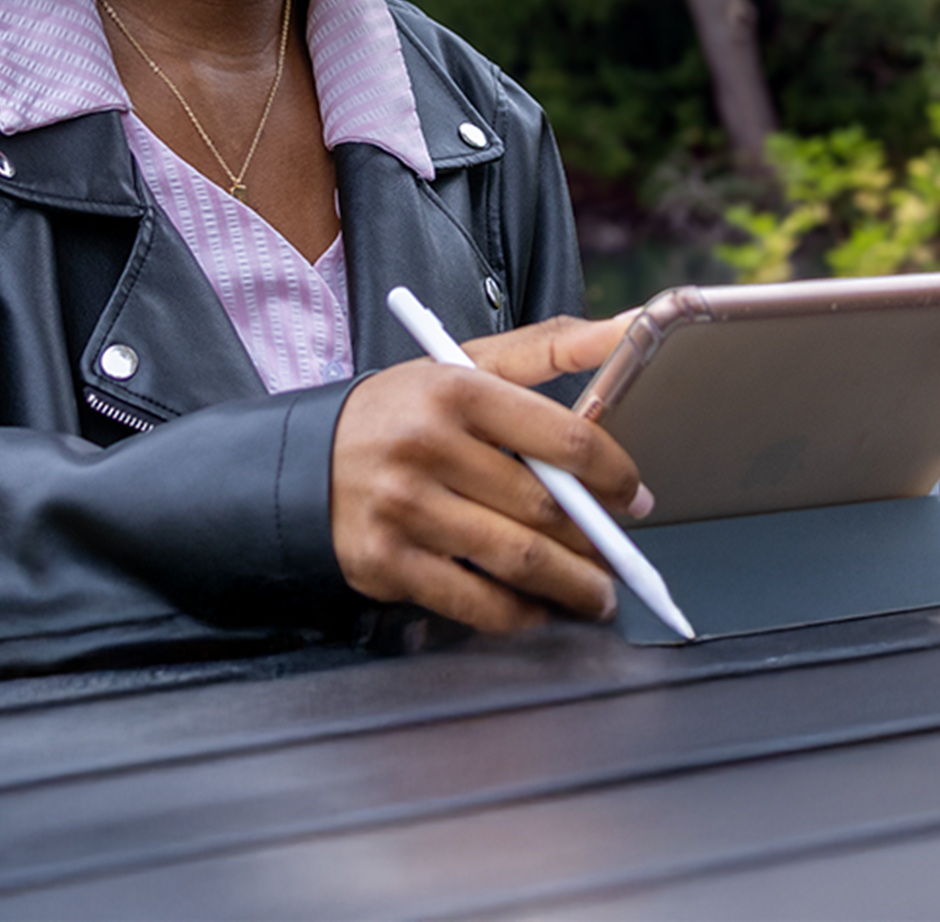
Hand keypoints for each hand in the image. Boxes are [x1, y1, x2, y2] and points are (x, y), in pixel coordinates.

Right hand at [330, 313, 647, 633]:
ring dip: (573, 586)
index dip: (615, 475)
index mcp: (457, 388)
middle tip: (619, 552)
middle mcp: (428, 445)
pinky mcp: (387, 561)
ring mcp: (405, 507)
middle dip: (598, 539)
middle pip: (546, 507)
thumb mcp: (466, 363)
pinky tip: (538, 610)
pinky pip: (475, 602)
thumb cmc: (405, 412)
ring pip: (518, 560)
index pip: (565, 438)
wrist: (305, 460)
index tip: (634, 495)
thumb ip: (551, 347)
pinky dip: (519, 615)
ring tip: (596, 592)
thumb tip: (632, 324)